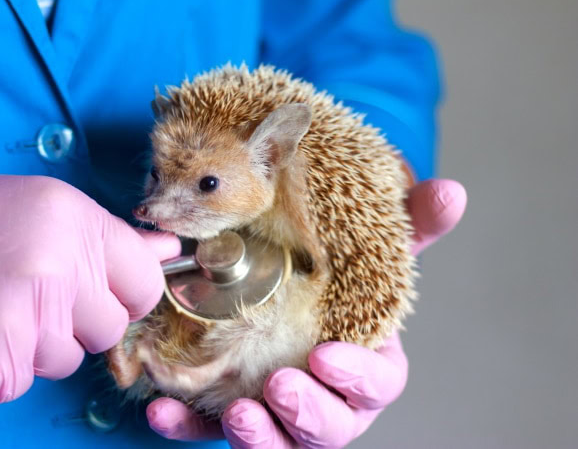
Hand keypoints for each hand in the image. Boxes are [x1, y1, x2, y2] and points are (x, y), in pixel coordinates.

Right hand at [0, 175, 178, 404]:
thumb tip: (166, 251)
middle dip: (75, 324)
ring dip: (34, 347)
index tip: (94, 294)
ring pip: (68, 359)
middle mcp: (58, 265)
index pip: (143, 282)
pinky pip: (24, 382)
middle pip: (110, 327)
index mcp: (72, 219)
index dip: (121, 295)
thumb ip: (102, 236)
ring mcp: (28, 318)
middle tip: (22, 299)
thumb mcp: (29, 209)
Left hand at [146, 178, 466, 446]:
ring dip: (256, 435)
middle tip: (279, 389)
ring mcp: (277, 414)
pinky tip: (163, 411)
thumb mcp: (366, 250)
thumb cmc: (331, 284)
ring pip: (277, 443)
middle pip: (330, 427)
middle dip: (308, 414)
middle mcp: (325, 397)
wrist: (275, 295)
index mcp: (364, 362)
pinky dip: (186, 426)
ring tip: (234, 414)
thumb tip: (451, 190)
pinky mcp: (230, 415)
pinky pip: (206, 432)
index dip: (357, 375)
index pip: (376, 382)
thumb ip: (408, 226)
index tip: (326, 355)